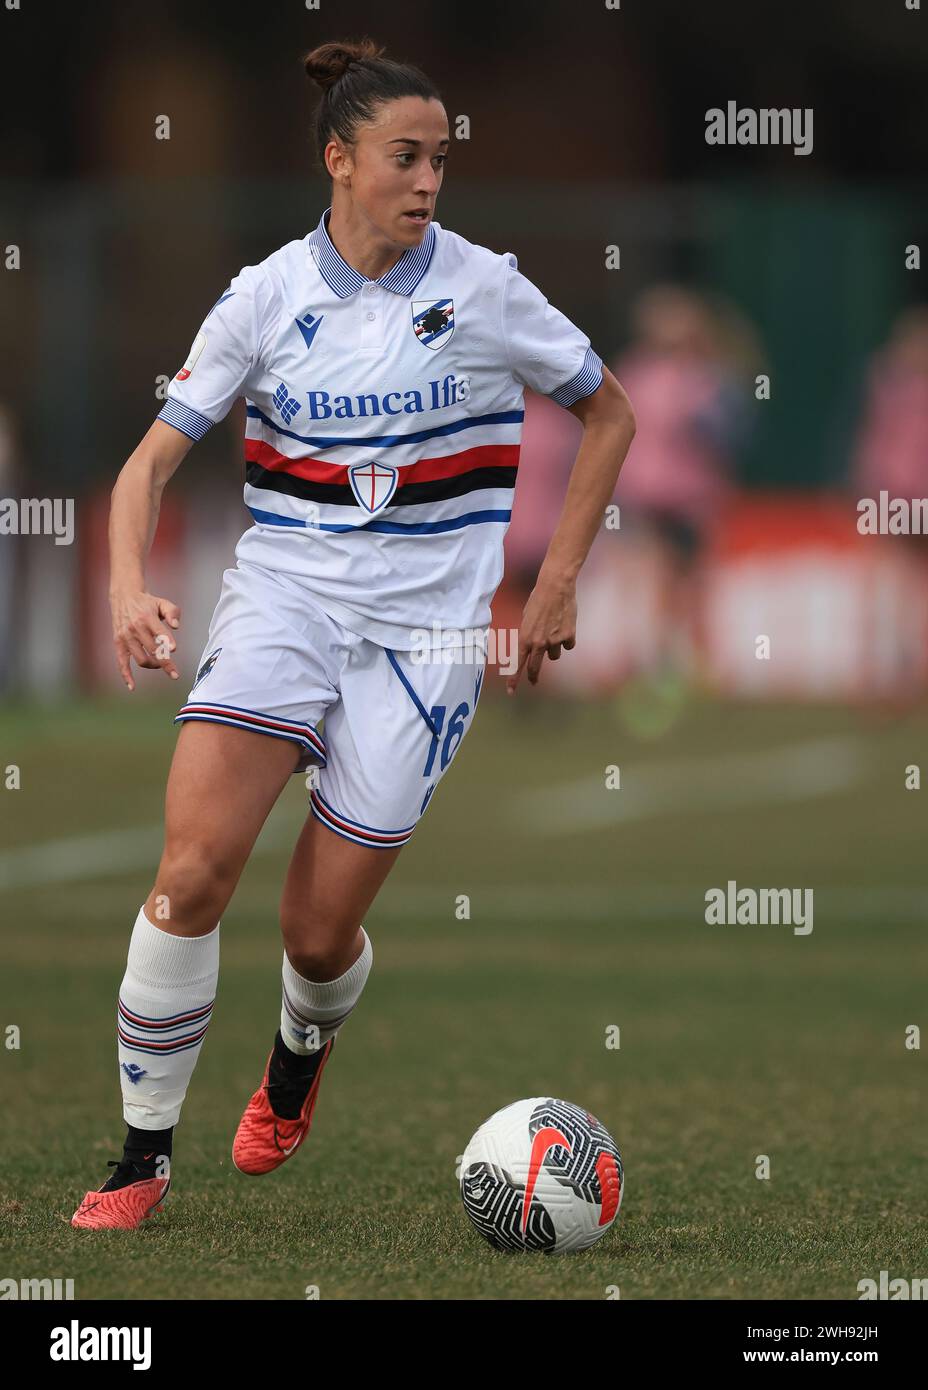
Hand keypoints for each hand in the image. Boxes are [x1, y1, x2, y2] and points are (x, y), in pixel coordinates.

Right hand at [110, 589, 181, 690]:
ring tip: (159, 664)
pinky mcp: (118, 643)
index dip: (166, 641)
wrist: (123, 597)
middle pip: (152, 650)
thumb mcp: (162, 603)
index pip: (159, 632)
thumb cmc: (147, 603)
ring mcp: (125, 637)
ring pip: (140, 659)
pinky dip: (126, 676)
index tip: (173, 649)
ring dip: (152, 665)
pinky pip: (121, 663)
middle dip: (165, 663)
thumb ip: (172, 612)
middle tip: (175, 674)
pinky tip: (132, 687)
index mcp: (147, 618)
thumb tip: (177, 626)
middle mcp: (135, 628)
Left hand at [506, 574, 576, 694]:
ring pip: (554, 655)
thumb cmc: (538, 600)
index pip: (517, 664)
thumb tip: (532, 647)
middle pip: (535, 667)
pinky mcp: (568, 637)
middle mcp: (539, 643)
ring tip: (554, 630)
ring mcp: (554, 642)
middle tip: (533, 682)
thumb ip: (528, 635)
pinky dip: (567, 638)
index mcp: (525, 638)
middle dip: (534, 676)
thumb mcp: (527, 619)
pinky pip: (568, 645)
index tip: (510, 691)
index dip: (513, 680)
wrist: (555, 587)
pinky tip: (566, 625)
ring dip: (554, 648)